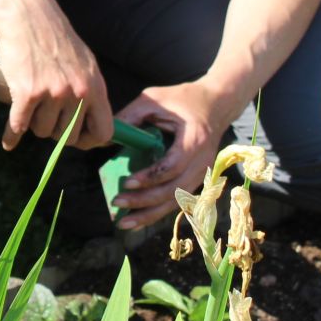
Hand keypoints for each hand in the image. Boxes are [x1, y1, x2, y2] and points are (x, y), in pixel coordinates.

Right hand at [0, 0, 111, 151]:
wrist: (27, 14)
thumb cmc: (53, 38)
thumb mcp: (83, 63)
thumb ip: (89, 92)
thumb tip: (95, 126)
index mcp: (95, 86)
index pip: (104, 132)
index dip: (89, 141)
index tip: (77, 139)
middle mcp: (78, 92)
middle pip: (68, 137)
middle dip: (55, 132)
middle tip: (46, 117)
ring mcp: (53, 93)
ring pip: (42, 131)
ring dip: (34, 123)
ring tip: (31, 104)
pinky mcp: (27, 92)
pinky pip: (19, 126)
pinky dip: (11, 135)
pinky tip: (9, 140)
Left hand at [107, 80, 235, 228]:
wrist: (215, 104)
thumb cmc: (183, 99)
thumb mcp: (154, 99)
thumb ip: (131, 116)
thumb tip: (104, 138)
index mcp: (194, 139)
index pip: (173, 166)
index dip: (150, 177)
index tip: (127, 182)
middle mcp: (201, 161)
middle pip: (174, 190)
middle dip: (144, 201)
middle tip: (116, 202)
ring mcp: (201, 173)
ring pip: (176, 201)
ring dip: (149, 214)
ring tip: (123, 221)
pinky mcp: (196, 179)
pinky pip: (177, 200)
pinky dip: (157, 211)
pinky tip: (138, 219)